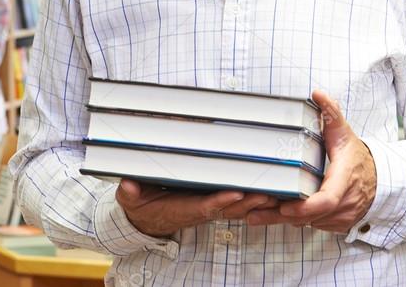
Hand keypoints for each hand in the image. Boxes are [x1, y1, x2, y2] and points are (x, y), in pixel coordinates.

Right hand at [116, 179, 277, 237]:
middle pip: (228, 208)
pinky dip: (252, 199)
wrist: (145, 220)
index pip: (204, 205)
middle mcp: (199, 210)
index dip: (220, 200)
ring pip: (236, 206)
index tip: (235, 193)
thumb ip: (130, 193)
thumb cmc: (140, 206)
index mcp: (182, 208)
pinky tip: (269, 191)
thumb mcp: (130, 199)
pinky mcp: (211, 202)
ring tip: (277, 192)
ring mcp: (207, 207)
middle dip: (248, 202)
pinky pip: (235, 202)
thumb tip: (129, 185)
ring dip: (255, 202)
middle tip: (268, 194)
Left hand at [246, 90, 375, 232]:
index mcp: (345, 179)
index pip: (327, 200)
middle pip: (311, 216)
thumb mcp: (344, 132)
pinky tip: (272, 213)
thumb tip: (318, 93)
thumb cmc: (356, 156)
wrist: (378, 179)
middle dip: (282, 215)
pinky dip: (293, 221)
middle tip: (254, 210)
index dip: (305, 207)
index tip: (285, 207)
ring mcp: (341, 217)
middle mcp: (345, 202)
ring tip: (255, 213)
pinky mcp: (335, 224)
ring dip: (284, 219)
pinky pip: (311, 225)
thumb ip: (331, 113)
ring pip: (308, 223)